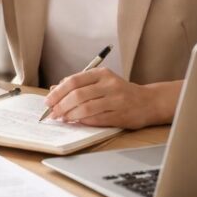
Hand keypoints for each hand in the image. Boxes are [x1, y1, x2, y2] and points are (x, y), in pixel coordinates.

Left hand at [43, 68, 160, 129]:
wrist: (148, 101)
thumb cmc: (119, 91)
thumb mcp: (100, 81)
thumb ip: (79, 84)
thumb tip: (54, 89)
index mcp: (102, 74)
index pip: (74, 81)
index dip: (58, 92)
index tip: (48, 101)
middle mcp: (109, 85)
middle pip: (78, 95)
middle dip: (61, 105)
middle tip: (52, 113)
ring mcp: (116, 100)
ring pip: (86, 108)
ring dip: (70, 115)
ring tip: (62, 118)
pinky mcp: (121, 115)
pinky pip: (97, 120)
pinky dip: (83, 121)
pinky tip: (76, 122)